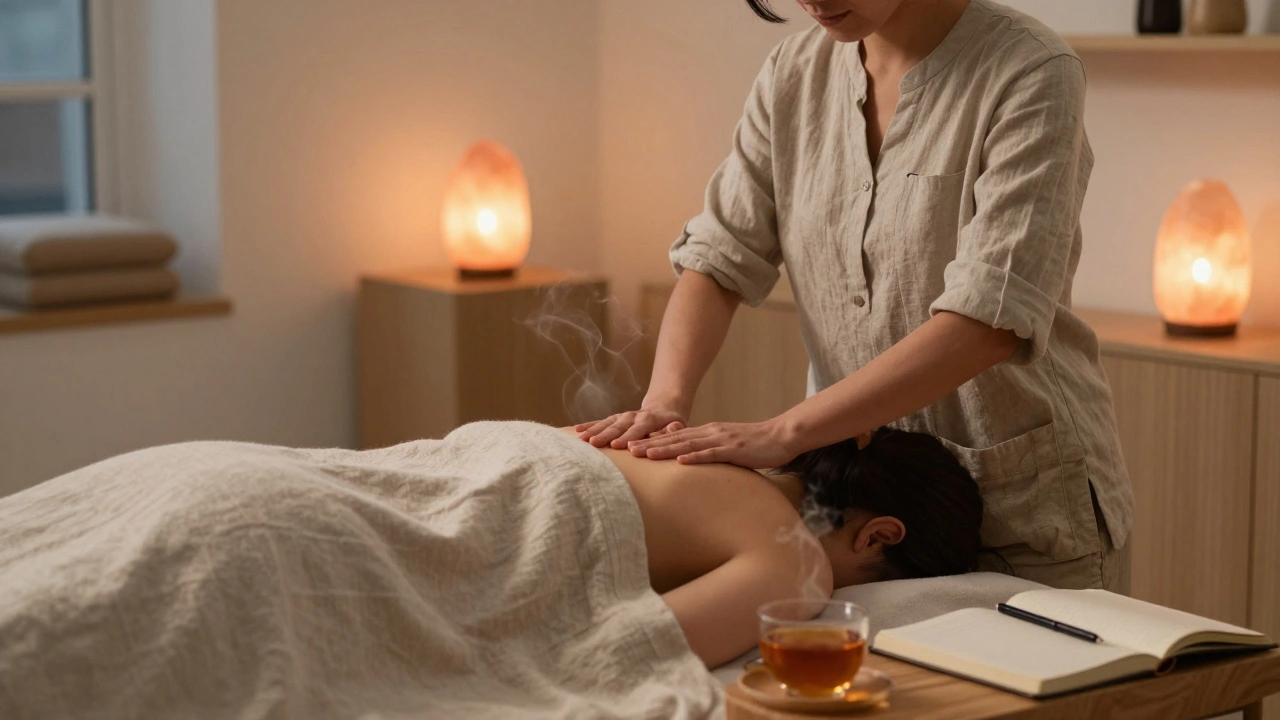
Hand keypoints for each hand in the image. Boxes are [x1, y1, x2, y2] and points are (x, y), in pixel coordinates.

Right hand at [575, 406, 687, 448]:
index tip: (616, 445)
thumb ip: (675, 428)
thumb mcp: (678, 424)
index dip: (628, 437)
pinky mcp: (614, 419)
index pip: (637, 429)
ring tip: (581, 438)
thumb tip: (673, 428)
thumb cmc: (671, 423)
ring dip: (593, 430)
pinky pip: (600, 422)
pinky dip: (588, 425)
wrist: (663, 408)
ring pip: (606, 423)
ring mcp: (622, 417)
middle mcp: (633, 416)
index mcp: (649, 419)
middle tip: (593, 443)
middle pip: (618, 427)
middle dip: (605, 435)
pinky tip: (576, 431)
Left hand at [625, 419, 796, 468]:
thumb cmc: (755, 445)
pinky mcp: (733, 449)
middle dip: (648, 444)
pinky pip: (710, 454)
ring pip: (686, 444)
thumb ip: (709, 451)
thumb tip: (691, 461)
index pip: (673, 437)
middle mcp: (709, 432)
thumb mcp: (727, 446)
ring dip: (664, 450)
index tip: (630, 446)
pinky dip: (694, 457)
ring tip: (644, 454)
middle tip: (626, 450)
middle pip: (673, 439)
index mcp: (706, 432)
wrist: (781, 436)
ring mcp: (720, 440)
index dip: (651, 441)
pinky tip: (680, 461)